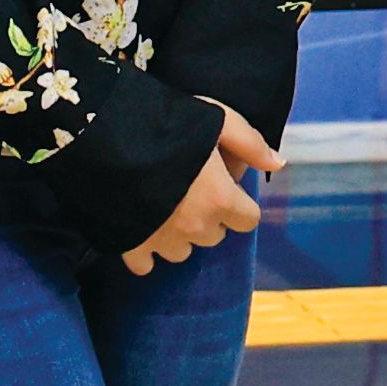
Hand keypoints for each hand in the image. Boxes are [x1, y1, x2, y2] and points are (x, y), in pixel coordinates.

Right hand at [117, 112, 276, 276]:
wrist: (108, 137)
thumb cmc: (170, 124)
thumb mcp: (219, 120)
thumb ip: (251, 144)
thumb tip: (278, 164)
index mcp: (221, 200)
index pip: (248, 220)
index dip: (237, 204)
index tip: (222, 188)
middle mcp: (196, 227)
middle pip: (215, 236)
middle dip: (208, 218)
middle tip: (190, 191)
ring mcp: (163, 241)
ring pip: (182, 252)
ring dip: (179, 236)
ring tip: (164, 208)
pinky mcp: (132, 247)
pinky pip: (145, 265)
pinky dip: (145, 252)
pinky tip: (140, 229)